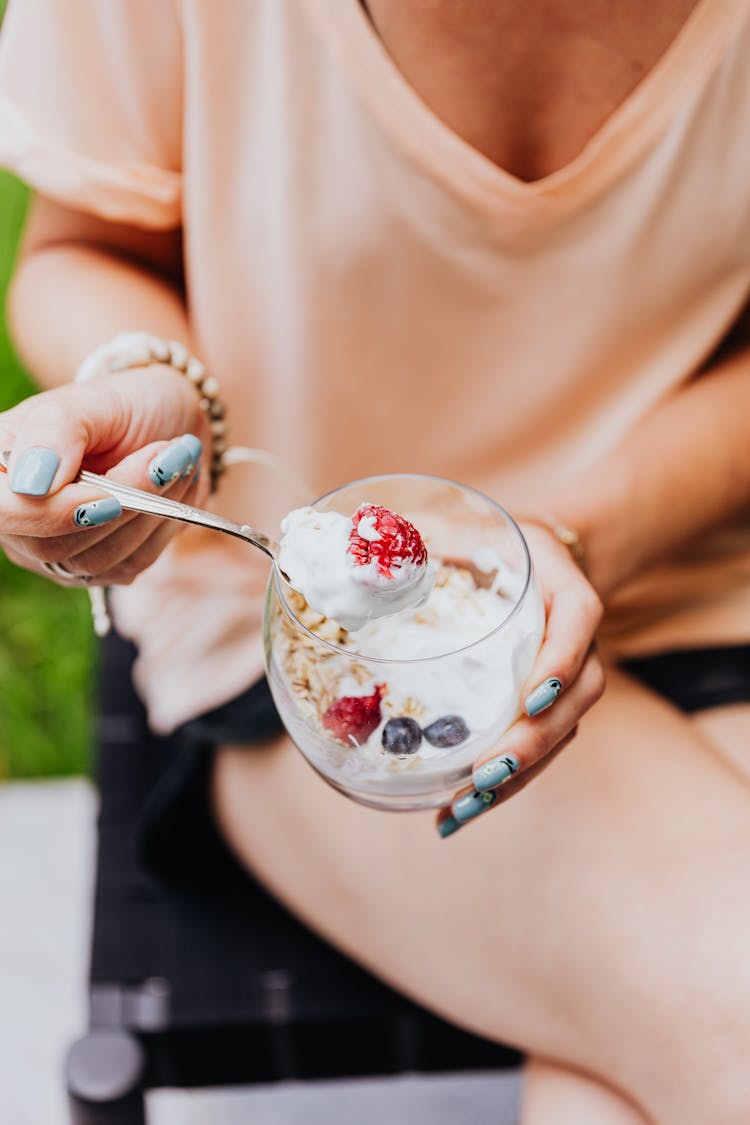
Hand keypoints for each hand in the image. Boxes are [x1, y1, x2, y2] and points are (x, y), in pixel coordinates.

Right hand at [0, 366, 211, 586]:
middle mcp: (19, 516)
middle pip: (52, 545)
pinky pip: (129, 564)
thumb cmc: (124, 405)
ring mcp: (56, 548)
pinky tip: (174, 486)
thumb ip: (54, 433)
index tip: (110, 494)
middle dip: (121, 504)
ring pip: (96, 560)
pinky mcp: (98, 566)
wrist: (170, 422)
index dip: (51, 512)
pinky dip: (162, 525)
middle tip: (165, 457)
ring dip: (151, 511)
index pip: (4, 511)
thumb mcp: (91, 401)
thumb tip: (30, 484)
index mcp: (1, 467)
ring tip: (176, 461)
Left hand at [437, 523, 604, 836]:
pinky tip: (457, 810)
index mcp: (559, 579)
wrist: (529, 552)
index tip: (529, 698)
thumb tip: (341, 551)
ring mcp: (568, 673)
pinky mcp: (546, 703)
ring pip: (561, 732)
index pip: (579, 617)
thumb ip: (408, 534)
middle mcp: (576, 632)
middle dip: (534, 739)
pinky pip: (538, 745)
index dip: (562, 660)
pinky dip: (504, 782)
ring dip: (518, 776)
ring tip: (464, 808)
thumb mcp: (450, 522)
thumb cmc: (481, 536)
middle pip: (578, 694)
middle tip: (485, 773)